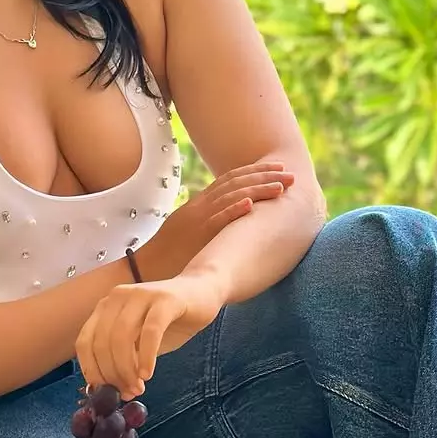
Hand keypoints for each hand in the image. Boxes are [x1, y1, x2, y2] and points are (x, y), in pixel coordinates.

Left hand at [75, 272, 224, 399]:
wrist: (203, 292)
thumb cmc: (170, 320)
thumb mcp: (140, 342)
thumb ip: (124, 359)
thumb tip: (111, 389)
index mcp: (106, 307)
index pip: (85, 341)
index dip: (92, 370)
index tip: (104, 391)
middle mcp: (118, 297)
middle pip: (102, 342)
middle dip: (112, 374)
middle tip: (128, 393)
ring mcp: (141, 295)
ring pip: (121, 337)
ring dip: (127, 369)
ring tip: (138, 387)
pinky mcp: (165, 299)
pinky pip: (149, 332)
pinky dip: (146, 356)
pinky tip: (148, 374)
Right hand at [138, 160, 293, 280]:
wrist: (146, 267)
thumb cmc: (171, 255)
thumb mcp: (192, 232)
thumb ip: (211, 223)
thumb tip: (234, 221)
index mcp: (201, 203)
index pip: (230, 179)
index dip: (255, 171)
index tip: (277, 169)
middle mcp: (201, 206)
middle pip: (235, 182)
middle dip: (264, 176)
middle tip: (290, 175)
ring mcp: (198, 219)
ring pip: (231, 197)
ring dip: (257, 190)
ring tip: (280, 187)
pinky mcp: (195, 235)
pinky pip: (216, 220)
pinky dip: (234, 210)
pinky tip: (251, 205)